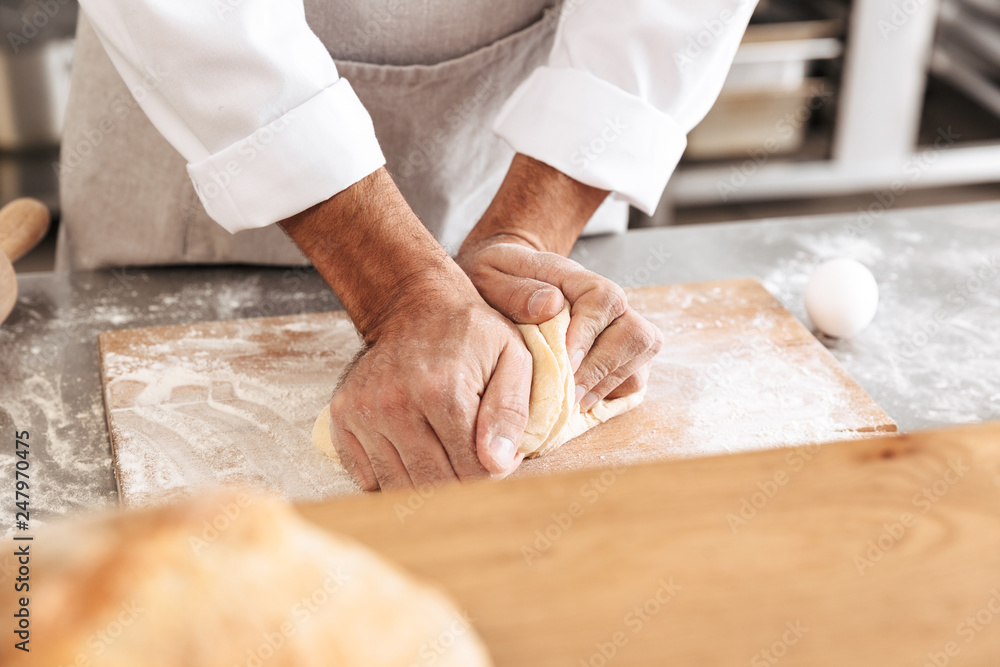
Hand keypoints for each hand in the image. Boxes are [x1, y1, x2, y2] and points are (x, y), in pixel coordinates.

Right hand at [279, 169, 532, 490]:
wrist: (412, 303)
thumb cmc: (470, 333)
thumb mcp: (512, 358)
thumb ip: (511, 412)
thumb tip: (498, 464)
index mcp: (443, 390)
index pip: (473, 470)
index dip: (493, 470)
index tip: (498, 452)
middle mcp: (395, 403)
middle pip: (436, 484)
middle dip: (462, 481)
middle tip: (473, 456)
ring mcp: (363, 412)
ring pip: (400, 488)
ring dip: (427, 481)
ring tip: (443, 450)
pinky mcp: (342, 418)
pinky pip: (368, 478)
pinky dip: (393, 475)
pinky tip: (411, 448)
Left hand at [458, 238, 661, 409]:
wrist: (501, 283)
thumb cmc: (494, 279)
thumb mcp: (488, 276)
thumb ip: (515, 291)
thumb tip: (550, 306)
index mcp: (575, 279)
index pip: (604, 298)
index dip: (589, 332)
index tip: (566, 359)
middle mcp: (606, 304)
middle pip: (636, 333)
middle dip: (603, 368)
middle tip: (569, 392)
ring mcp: (616, 329)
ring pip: (640, 358)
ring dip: (608, 384)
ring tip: (572, 402)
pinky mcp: (618, 356)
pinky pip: (633, 377)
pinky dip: (611, 393)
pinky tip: (578, 402)